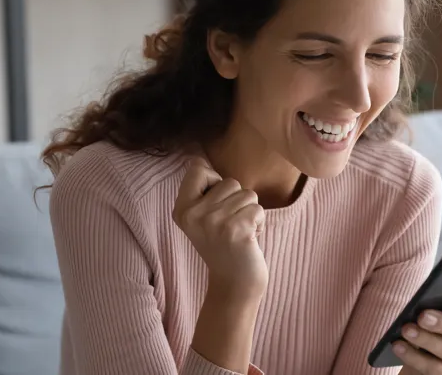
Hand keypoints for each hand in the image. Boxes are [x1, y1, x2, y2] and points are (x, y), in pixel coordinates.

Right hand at [173, 158, 267, 298]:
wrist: (234, 284)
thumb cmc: (225, 244)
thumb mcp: (202, 217)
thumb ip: (202, 191)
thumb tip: (197, 158)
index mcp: (181, 209)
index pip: (197, 168)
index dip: (215, 182)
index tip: (216, 207)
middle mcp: (193, 215)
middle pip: (229, 182)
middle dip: (238, 201)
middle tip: (230, 227)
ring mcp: (213, 222)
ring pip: (247, 194)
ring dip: (251, 213)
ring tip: (240, 233)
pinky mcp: (235, 230)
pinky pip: (259, 209)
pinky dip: (260, 223)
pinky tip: (249, 240)